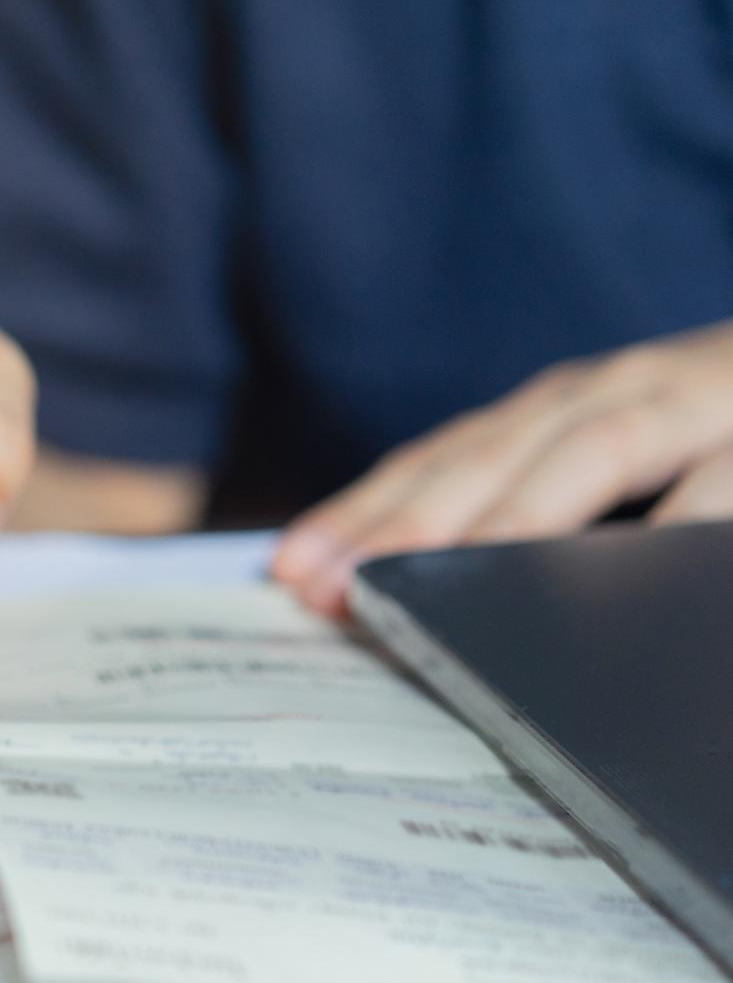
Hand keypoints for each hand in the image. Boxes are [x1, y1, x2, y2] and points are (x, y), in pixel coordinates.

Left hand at [276, 320, 732, 613]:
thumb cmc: (730, 437)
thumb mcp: (627, 459)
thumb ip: (540, 508)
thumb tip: (405, 581)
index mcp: (578, 405)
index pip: (449, 458)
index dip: (367, 512)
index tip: (294, 571)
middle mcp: (633, 390)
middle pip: (502, 454)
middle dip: (417, 524)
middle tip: (349, 593)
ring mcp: (712, 402)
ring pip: (599, 449)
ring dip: (520, 518)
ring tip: (453, 586)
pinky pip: (721, 486)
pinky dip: (684, 527)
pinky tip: (641, 581)